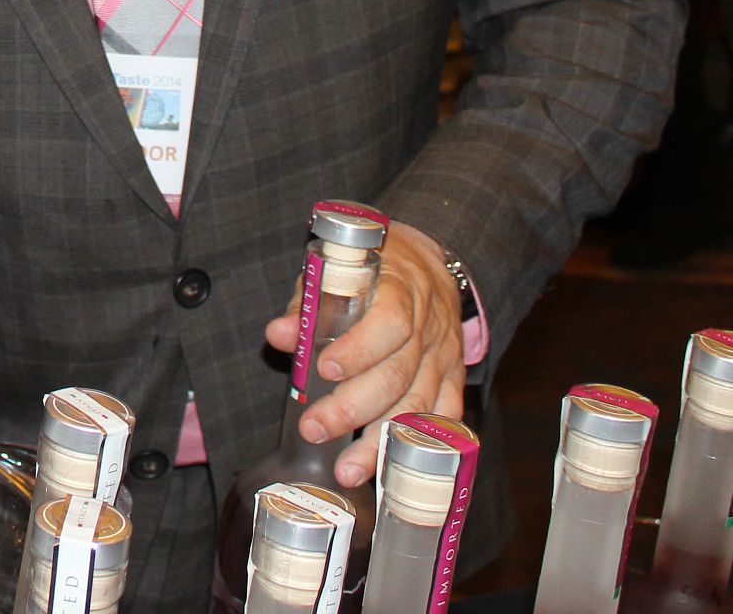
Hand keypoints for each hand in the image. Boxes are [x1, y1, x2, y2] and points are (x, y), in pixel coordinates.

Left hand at [261, 217, 466, 486]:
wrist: (428, 263)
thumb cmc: (372, 267)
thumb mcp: (338, 268)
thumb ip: (308, 303)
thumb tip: (279, 336)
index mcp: (402, 292)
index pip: (389, 324)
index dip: (359, 349)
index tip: (325, 369)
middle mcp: (429, 329)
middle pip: (398, 375)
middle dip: (353, 408)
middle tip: (314, 429)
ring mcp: (444, 357)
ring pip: (419, 406)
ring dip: (381, 442)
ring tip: (348, 469)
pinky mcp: (453, 379)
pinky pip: (445, 418)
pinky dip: (422, 445)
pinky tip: (395, 468)